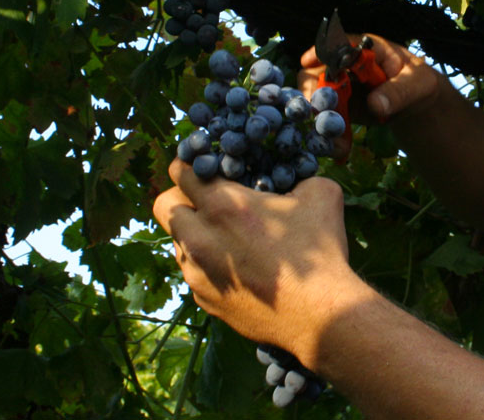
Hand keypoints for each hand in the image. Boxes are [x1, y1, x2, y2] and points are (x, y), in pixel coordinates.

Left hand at [153, 159, 360, 366]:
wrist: (319, 318)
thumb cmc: (318, 254)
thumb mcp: (320, 196)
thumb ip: (296, 177)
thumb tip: (291, 178)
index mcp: (222, 204)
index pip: (180, 171)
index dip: (189, 165)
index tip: (202, 170)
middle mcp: (199, 236)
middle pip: (162, 205)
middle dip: (179, 197)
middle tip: (204, 202)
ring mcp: (196, 271)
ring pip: (177, 241)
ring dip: (193, 234)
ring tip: (225, 238)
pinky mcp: (202, 298)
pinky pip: (192, 272)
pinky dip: (205, 265)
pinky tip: (235, 269)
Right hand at [298, 34, 441, 155]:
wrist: (416, 105)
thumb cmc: (418, 84)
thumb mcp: (418, 84)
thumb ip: (398, 92)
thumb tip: (375, 104)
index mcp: (363, 50)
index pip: (337, 45)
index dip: (320, 52)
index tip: (308, 62)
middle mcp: (343, 66)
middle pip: (315, 73)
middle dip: (312, 92)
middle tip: (317, 111)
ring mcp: (337, 87)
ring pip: (314, 98)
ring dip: (318, 118)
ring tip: (331, 139)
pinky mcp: (337, 108)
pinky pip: (325, 119)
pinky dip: (328, 134)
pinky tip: (339, 148)